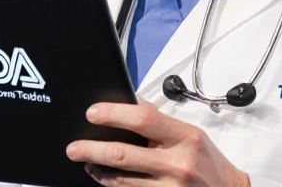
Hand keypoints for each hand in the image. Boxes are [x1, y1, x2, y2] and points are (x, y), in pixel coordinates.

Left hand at [66, 100, 250, 186]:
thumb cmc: (208, 162)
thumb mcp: (191, 134)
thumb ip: (160, 122)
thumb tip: (126, 103)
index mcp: (185, 138)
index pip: (143, 118)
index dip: (113, 114)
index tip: (93, 113)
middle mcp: (177, 164)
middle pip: (123, 154)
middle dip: (91, 150)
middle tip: (73, 147)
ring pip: (121, 180)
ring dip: (98, 170)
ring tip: (86, 161)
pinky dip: (112, 185)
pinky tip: (104, 177)